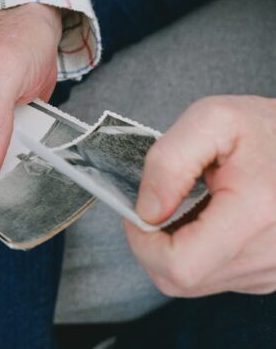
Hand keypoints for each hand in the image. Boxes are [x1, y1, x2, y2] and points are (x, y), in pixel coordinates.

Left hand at [125, 96, 275, 296]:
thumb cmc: (267, 129)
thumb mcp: (212, 119)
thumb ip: (169, 163)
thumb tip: (147, 211)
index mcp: (256, 214)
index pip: (179, 266)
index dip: (143, 242)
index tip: (139, 211)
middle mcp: (269, 254)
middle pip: (180, 279)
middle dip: (153, 243)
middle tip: (160, 202)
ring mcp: (272, 271)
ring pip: (195, 281)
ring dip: (176, 247)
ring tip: (193, 204)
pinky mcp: (271, 275)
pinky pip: (216, 277)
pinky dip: (198, 251)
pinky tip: (210, 218)